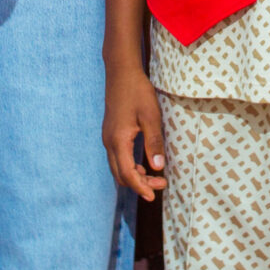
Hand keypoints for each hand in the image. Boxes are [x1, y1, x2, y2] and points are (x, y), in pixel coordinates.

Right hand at [103, 65, 167, 201]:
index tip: (154, 196)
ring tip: (155, 177)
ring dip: (135, 175)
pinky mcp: (111, 133)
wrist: (121, 73)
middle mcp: (109, 142)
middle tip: (160, 185)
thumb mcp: (151, 117)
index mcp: (118, 140)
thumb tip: (158, 168)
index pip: (128, 174)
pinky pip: (117, 158)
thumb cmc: (137, 92)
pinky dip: (130, 166)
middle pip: (121, 174)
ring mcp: (108, 137)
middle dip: (139, 184)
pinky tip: (144, 163)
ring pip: (118, 167)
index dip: (141, 187)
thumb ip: (154, 143)